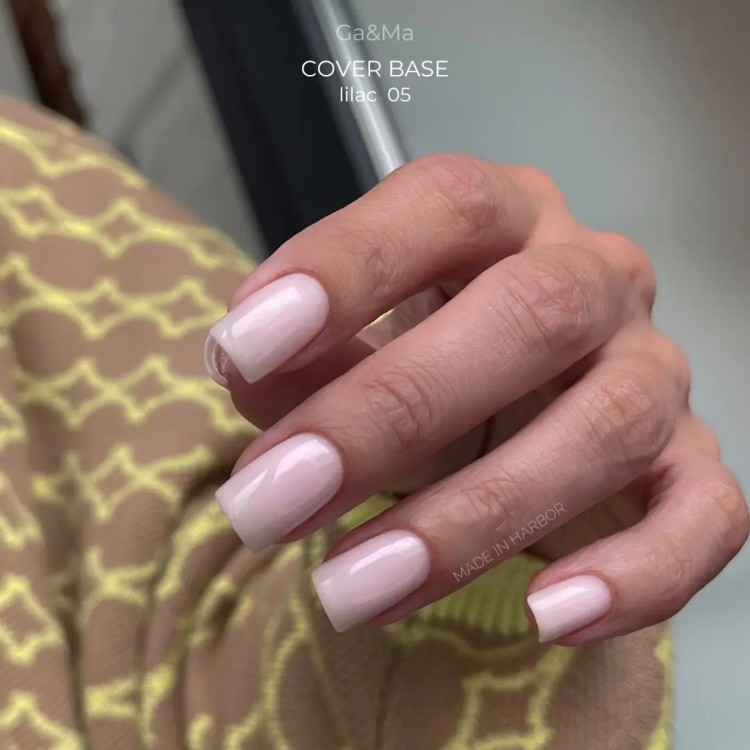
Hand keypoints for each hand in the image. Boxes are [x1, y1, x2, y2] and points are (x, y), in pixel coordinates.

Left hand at [205, 155, 748, 641]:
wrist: (506, 408)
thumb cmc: (417, 362)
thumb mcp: (341, 348)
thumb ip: (292, 353)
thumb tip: (244, 364)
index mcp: (504, 222)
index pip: (447, 204)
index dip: (349, 265)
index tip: (248, 344)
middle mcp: (593, 279)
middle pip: (531, 312)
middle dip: (392, 412)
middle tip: (276, 497)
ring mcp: (651, 370)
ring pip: (604, 426)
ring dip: (474, 518)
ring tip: (354, 586)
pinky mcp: (688, 463)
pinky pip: (704, 515)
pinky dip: (635, 574)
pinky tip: (547, 616)